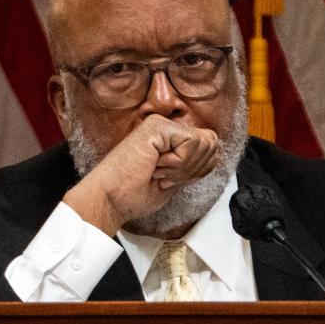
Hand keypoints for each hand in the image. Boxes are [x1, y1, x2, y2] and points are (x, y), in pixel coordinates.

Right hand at [62, 116, 219, 234]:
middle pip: (212, 143)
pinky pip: (191, 143)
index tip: (170, 180)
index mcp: (171, 138)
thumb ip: (193, 163)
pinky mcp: (157, 126)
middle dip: (193, 169)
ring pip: (204, 143)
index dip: (198, 170)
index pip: (210, 146)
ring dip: (183, 168)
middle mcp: (167, 127)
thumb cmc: (134, 194)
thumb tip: (214, 151)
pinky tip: (156, 166)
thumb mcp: (175, 179)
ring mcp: (161, 124)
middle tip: (163, 176)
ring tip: (158, 171)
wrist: (110, 199)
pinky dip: (178, 163)